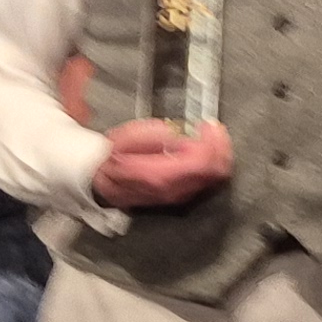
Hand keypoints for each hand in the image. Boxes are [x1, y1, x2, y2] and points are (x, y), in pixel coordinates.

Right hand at [92, 118, 234, 207]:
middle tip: (214, 129)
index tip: (209, 125)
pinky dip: (212, 163)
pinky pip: (207, 181)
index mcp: (161, 176)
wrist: (100, 180)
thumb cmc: (113, 157)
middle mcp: (174, 190)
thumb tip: (180, 135)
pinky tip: (205, 149)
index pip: (203, 163)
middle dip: (221, 146)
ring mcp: (178, 196)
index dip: (213, 142)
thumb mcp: (129, 137)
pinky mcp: (180, 196)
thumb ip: (156, 135)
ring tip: (211, 136)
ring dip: (218, 154)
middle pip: (216, 172)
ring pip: (215, 178)